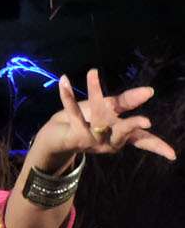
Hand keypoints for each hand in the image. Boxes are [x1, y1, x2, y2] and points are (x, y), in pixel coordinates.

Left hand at [29, 69, 175, 171]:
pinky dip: (67, 95)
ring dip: (94, 91)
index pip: (142, 141)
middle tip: (146, 121)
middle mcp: (109, 141)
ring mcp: (92, 140)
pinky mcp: (74, 135)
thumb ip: (127, 101)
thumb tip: (149, 91)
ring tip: (93, 72)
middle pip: (123, 132)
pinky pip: (72, 112)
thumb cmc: (88, 122)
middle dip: (132, 126)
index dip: (157, 146)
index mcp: (121, 136)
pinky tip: (64, 80)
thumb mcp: (109, 110)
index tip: (172, 154)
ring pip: (98, 115)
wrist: (56, 138)